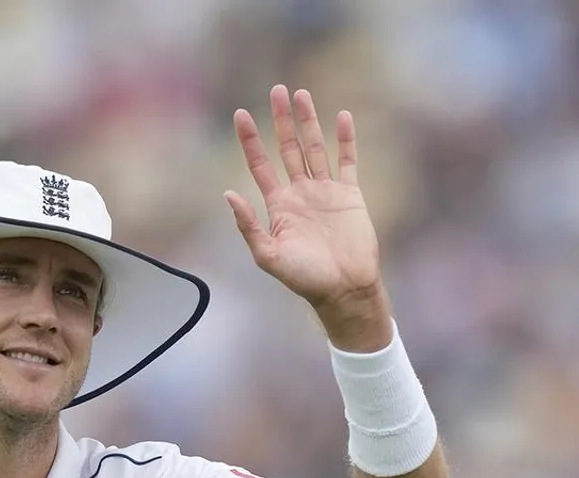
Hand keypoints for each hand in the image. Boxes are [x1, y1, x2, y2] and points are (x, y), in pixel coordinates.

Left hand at [225, 86, 391, 350]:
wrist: (343, 288)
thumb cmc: (304, 278)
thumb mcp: (267, 255)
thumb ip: (248, 225)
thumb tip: (228, 194)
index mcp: (278, 205)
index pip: (260, 164)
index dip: (249, 140)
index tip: (240, 114)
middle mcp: (300, 193)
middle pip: (287, 147)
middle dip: (281, 119)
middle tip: (277, 90)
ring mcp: (325, 191)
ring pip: (315, 147)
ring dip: (309, 121)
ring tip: (302, 94)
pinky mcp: (350, 194)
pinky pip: (347, 160)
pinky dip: (346, 139)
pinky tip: (342, 116)